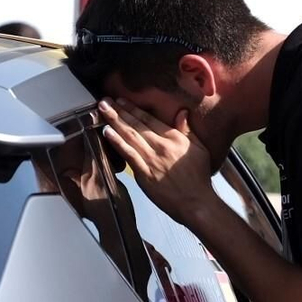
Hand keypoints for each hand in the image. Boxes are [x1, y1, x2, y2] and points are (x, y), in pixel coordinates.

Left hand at [99, 98, 216, 225]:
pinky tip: (106, 132)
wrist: (196, 201)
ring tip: (102, 111)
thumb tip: (182, 112)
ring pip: (130, 136)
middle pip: (137, 125)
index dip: (133, 108)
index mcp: (174, 138)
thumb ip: (187, 130)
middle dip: (119, 111)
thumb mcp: (199, 148)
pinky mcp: (144, 174)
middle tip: (104, 101)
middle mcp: (161, 145)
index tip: (121, 100)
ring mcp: (152, 159)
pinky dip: (117, 142)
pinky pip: (128, 155)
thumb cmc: (199, 177)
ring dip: (115, 122)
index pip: (150, 119)